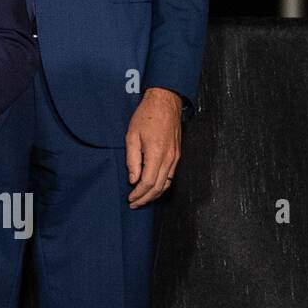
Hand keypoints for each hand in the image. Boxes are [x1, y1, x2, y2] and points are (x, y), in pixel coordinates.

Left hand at [125, 87, 181, 208]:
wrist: (165, 103)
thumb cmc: (146, 117)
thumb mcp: (131, 136)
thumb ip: (133, 160)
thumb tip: (133, 180)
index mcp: (156, 154)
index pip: (148, 183)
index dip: (139, 194)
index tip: (130, 199)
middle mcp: (169, 159)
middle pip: (159, 187)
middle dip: (146, 199)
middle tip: (134, 204)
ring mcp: (176, 158)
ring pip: (166, 184)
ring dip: (154, 195)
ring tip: (142, 199)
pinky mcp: (178, 155)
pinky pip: (171, 176)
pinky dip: (162, 186)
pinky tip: (153, 188)